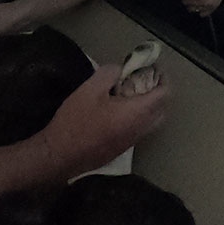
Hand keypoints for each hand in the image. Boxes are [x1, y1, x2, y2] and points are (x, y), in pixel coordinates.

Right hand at [36, 64, 167, 178]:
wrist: (59, 156)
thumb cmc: (76, 121)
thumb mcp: (90, 89)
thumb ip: (109, 73)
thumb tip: (120, 70)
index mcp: (137, 113)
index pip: (163, 94)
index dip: (162, 78)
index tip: (152, 68)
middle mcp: (140, 129)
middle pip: (161, 110)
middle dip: (157, 92)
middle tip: (144, 80)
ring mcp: (131, 142)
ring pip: (150, 122)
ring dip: (147, 106)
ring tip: (130, 93)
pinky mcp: (121, 149)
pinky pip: (139, 130)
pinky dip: (138, 117)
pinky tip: (119, 110)